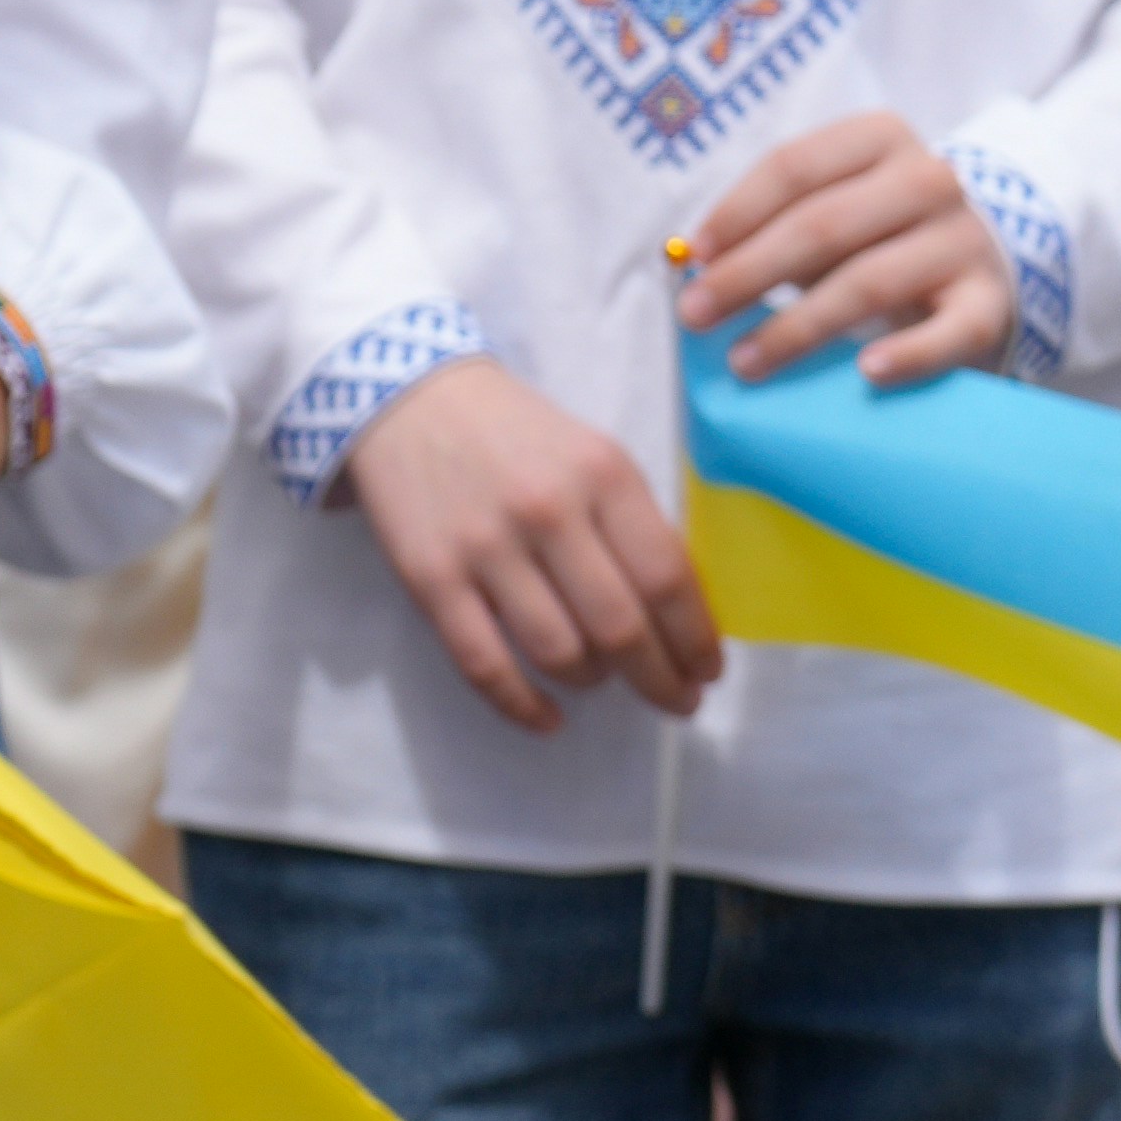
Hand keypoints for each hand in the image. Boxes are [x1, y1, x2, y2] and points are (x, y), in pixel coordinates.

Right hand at [341, 358, 718, 729]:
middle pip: (621, 627)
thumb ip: (634, 525)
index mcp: (604, 476)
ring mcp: (486, 549)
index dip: (695, 639)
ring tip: (603, 681)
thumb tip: (678, 615)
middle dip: (660, 679)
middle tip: (678, 701)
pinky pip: (484, 665)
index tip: (708, 671)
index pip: (667, 579)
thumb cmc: (519, 437)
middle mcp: (549, 513)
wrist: (412, 401)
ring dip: (593, 682)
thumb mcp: (595, 455)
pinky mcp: (431, 579)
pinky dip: (522, 706)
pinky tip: (549, 719)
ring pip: (559, 652)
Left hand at [671, 113, 1013, 388]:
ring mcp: (963, 241)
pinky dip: (908, 356)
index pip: (794, 167)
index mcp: (881, 138)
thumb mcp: (830, 209)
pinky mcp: (988, 303)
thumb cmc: (875, 237)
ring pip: (870, 282)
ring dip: (798, 327)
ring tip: (745, 361)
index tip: (693, 257)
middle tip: (696, 316)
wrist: (975, 267)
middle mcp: (929, 179)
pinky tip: (865, 374)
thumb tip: (691, 267)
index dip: (735, 213)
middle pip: (823, 225)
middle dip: (748, 274)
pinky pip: (950, 333)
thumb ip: (771, 227)